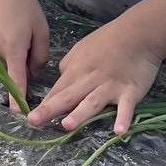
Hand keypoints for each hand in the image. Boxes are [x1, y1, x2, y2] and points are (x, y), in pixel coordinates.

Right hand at [0, 0, 50, 113]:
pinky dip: (6, 56)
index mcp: (13, 49)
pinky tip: (13, 36)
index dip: (18, 100)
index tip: (20, 116)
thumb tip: (32, 73)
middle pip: (10, 74)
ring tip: (22, 38)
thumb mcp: (41, 31)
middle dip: (22, 71)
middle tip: (31, 49)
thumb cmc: (25, 6)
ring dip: (14, 62)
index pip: (15, 81)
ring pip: (3, 67)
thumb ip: (40, 57)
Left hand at [28, 20, 162, 135]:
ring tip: (67, 126)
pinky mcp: (130, 91)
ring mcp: (110, 87)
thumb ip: (69, 66)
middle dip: (50, 109)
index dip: (44, 104)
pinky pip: (126, 107)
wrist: (137, 33)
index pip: (58, 90)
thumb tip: (61, 81)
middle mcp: (90, 80)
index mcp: (77, 70)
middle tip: (34, 122)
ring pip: (92, 102)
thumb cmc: (107, 40)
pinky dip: (123, 118)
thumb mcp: (81, 48)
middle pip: (68, 96)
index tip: (29, 117)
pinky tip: (119, 132)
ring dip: (80, 114)